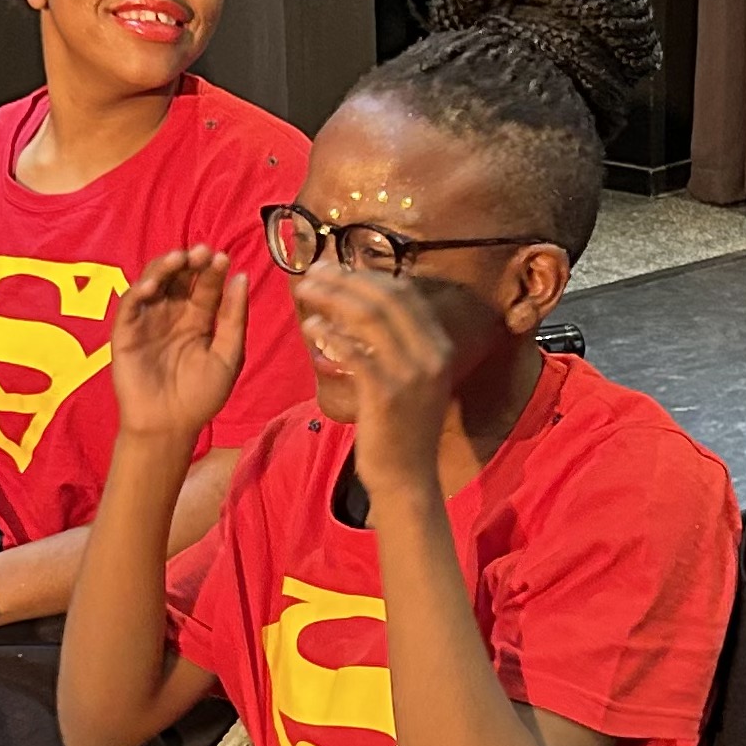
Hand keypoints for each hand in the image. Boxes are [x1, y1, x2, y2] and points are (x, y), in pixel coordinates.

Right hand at [109, 247, 248, 442]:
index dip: (213, 270)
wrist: (169, 426)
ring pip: (154, 282)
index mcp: (199, 318)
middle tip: (201, 251)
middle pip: (180, 276)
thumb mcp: (228, 355)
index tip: (222, 258)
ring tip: (179, 258)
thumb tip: (241, 276)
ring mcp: (148, 319)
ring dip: (164, 267)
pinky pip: (130, 304)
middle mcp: (173, 313)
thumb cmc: (201, 395)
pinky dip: (138, 290)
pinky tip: (152, 285)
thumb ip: (233, 318)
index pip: (206, 285)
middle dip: (190, 260)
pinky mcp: (125, 330)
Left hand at [290, 268, 459, 499]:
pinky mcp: (387, 394)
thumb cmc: (400, 428)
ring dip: (333, 298)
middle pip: (386, 297)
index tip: (336, 268)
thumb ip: (395, 344)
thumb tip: (359, 305)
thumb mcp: (411, 380)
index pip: (405, 293)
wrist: (407, 478)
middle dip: (346, 279)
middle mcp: (432, 354)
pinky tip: (310, 327)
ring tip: (305, 291)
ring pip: (369, 317)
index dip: (368, 274)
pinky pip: (355, 352)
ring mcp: (412, 373)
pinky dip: (330, 334)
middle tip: (314, 272)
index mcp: (439, 346)